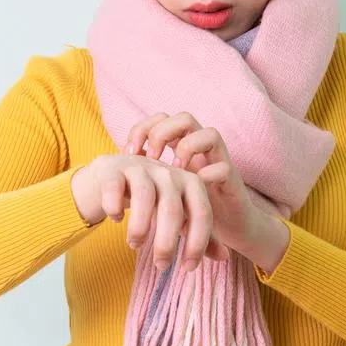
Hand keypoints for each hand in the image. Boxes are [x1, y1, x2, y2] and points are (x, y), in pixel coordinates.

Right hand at [70, 153, 228, 270]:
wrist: (111, 177)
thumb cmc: (149, 200)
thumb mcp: (176, 216)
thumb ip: (199, 234)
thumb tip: (225, 257)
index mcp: (189, 182)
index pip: (201, 212)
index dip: (198, 242)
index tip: (187, 268)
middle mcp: (167, 172)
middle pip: (172, 207)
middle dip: (167, 242)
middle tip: (161, 265)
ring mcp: (139, 167)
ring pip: (144, 195)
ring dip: (140, 226)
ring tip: (135, 245)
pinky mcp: (112, 168)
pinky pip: (114, 187)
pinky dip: (114, 206)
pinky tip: (115, 219)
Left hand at [124, 112, 267, 256]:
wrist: (227, 229)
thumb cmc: (190, 208)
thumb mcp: (163, 188)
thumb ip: (146, 176)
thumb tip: (112, 174)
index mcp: (181, 146)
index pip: (161, 119)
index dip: (143, 128)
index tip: (129, 153)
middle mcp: (202, 149)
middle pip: (185, 117)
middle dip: (164, 133)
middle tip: (150, 159)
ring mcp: (219, 163)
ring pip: (210, 133)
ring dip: (188, 148)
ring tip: (174, 170)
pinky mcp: (233, 182)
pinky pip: (224, 167)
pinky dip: (209, 174)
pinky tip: (195, 187)